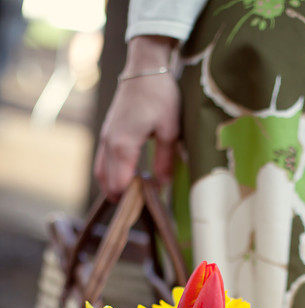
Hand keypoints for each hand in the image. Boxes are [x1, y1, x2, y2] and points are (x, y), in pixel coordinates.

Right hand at [94, 36, 179, 199]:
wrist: (145, 68)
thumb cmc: (160, 96)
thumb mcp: (170, 130)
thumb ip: (165, 160)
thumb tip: (162, 185)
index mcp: (124, 145)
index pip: (120, 184)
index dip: (131, 200)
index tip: (146, 208)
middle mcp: (109, 143)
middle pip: (107, 182)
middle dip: (121, 198)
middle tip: (139, 209)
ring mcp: (105, 137)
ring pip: (101, 173)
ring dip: (113, 187)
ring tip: (131, 199)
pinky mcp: (107, 133)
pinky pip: (103, 161)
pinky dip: (110, 175)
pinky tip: (125, 180)